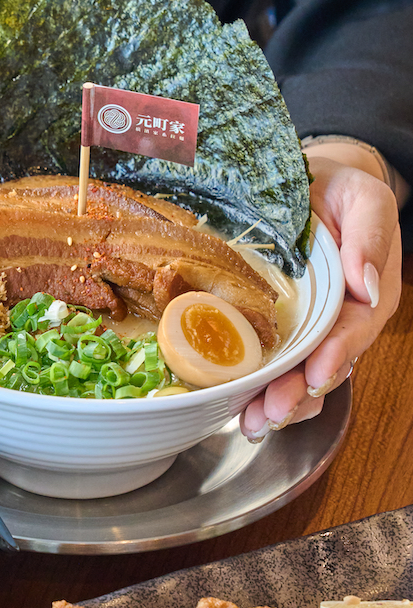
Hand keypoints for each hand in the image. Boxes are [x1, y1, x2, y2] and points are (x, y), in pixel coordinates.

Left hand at [240, 156, 401, 438]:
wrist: (309, 184)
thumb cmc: (339, 189)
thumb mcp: (363, 198)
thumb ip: (370, 234)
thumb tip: (368, 285)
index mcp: (365, 295)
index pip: (354, 331)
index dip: (337, 355)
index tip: (318, 373)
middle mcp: (338, 321)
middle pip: (323, 366)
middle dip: (298, 394)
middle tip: (272, 412)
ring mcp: (306, 329)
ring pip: (297, 376)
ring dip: (276, 403)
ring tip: (251, 422)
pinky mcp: (275, 329)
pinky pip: (269, 364)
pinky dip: (254, 389)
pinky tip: (236, 408)